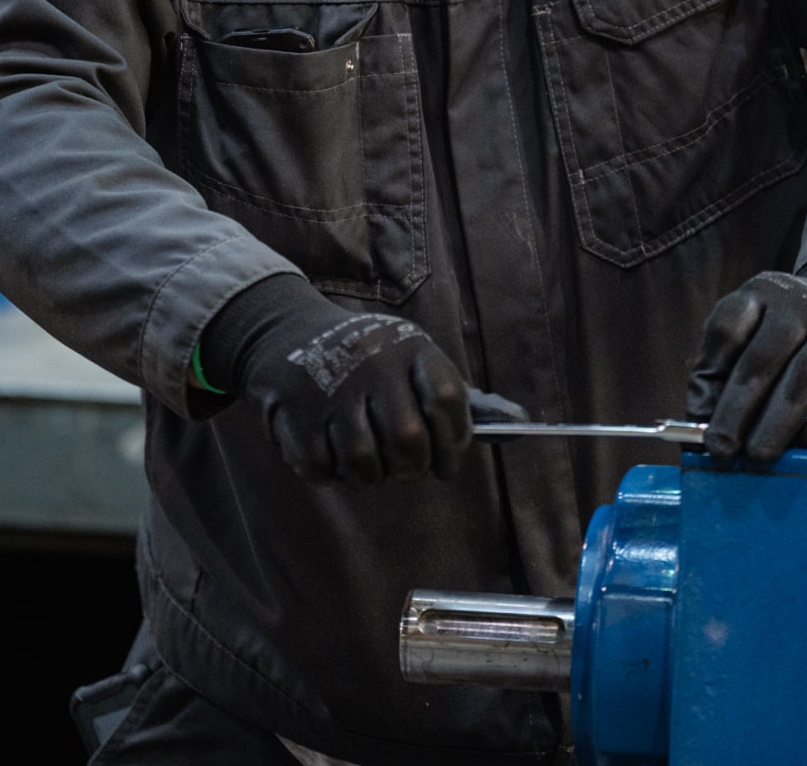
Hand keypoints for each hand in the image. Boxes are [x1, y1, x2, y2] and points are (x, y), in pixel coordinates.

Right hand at [202, 274, 471, 484]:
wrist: (285, 331)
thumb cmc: (369, 359)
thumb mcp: (412, 359)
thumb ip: (459, 396)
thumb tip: (521, 423)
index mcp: (410, 345)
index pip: (448, 400)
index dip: (454, 443)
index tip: (446, 464)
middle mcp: (372, 361)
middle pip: (408, 440)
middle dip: (411, 467)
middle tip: (405, 466)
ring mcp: (332, 386)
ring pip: (366, 463)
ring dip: (371, 476)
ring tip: (370, 462)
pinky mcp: (296, 411)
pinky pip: (323, 469)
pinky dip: (331, 472)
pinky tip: (332, 451)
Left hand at [687, 270, 806, 462]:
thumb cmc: (790, 338)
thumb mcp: (750, 336)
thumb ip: (719, 373)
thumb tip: (699, 422)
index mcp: (760, 295)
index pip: (728, 327)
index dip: (710, 373)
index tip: (699, 418)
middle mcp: (800, 308)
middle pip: (763, 358)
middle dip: (738, 407)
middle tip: (722, 448)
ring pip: (805, 375)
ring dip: (778, 419)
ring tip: (758, 454)